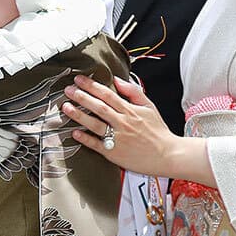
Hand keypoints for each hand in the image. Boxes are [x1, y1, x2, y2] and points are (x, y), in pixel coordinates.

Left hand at [61, 77, 185, 177]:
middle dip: (81, 97)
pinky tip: (75, 133)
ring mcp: (119, 138)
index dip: (91, 86)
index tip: (79, 80)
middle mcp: (123, 123)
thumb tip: (118, 80)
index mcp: (130, 110)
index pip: (107, 94)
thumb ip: (133, 92)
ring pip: (95, 124)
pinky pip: (97, 145)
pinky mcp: (115, 153)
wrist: (169, 155)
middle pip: (99, 107)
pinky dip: (86, 139)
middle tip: (67, 90)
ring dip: (79, 115)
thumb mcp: (149, 107)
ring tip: (66, 107)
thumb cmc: (158, 132)